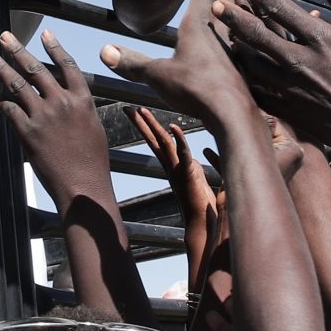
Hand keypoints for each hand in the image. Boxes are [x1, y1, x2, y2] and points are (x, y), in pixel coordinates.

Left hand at [0, 30, 114, 201]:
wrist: (83, 186)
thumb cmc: (92, 161)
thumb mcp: (93, 126)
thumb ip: (79, 108)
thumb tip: (68, 97)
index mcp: (82, 99)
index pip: (66, 64)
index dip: (54, 47)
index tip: (44, 33)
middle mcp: (62, 102)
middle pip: (36, 68)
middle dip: (17, 50)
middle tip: (4, 36)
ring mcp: (43, 116)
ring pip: (17, 84)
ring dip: (0, 67)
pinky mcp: (28, 133)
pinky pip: (9, 110)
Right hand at [103, 0, 255, 126]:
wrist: (233, 114)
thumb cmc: (195, 89)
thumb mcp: (157, 75)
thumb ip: (132, 62)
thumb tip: (104, 51)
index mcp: (199, 25)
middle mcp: (221, 31)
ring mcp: (237, 47)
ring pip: (239, 16)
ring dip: (239, 1)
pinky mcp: (246, 65)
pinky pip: (248, 38)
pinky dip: (248, 28)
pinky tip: (245, 36)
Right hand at [135, 106, 223, 288]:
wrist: (203, 222)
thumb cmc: (202, 202)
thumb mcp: (195, 177)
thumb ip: (190, 165)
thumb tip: (189, 157)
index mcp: (172, 165)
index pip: (156, 142)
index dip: (146, 127)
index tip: (137, 114)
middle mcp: (171, 166)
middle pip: (153, 140)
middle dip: (141, 123)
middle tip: (128, 108)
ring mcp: (178, 170)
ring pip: (163, 143)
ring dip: (153, 126)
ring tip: (142, 110)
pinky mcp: (189, 175)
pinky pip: (182, 154)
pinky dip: (178, 140)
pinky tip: (174, 128)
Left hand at [214, 0, 330, 153]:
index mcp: (322, 41)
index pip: (283, 10)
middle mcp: (301, 63)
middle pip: (258, 35)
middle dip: (235, 18)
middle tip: (215, 4)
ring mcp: (292, 89)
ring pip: (253, 64)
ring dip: (237, 48)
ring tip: (223, 37)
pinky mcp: (291, 110)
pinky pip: (260, 92)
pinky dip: (248, 80)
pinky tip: (240, 73)